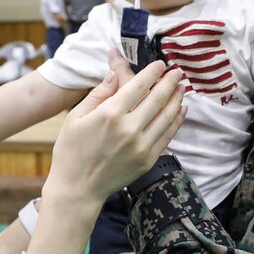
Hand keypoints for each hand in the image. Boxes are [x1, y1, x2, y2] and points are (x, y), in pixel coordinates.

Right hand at [45, 52, 184, 206]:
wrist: (78, 189)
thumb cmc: (72, 151)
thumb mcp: (76, 117)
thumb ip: (98, 94)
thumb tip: (115, 73)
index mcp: (109, 114)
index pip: (138, 85)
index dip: (152, 72)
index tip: (160, 64)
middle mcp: (129, 129)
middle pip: (157, 98)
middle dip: (170, 82)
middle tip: (177, 71)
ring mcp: (141, 146)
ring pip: (167, 116)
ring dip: (177, 99)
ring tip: (181, 87)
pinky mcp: (148, 159)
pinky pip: (168, 135)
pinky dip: (177, 120)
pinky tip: (180, 110)